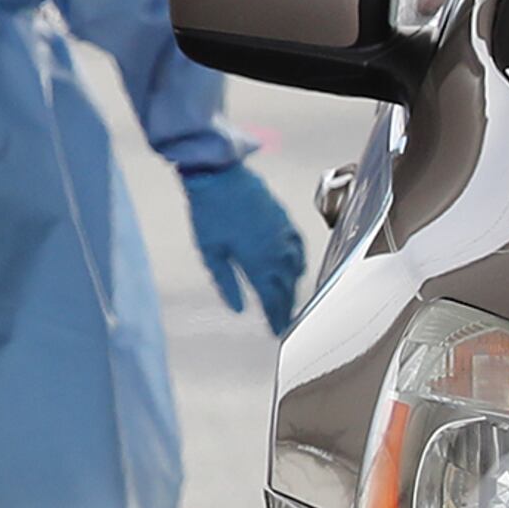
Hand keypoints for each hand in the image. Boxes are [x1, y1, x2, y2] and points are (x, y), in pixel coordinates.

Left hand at [182, 160, 305, 336]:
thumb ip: (227, 282)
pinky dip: (300, 262)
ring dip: (294, 287)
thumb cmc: (209, 213)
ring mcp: (284, 234)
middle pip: (286, 286)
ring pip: (296, 268)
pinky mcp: (285, 220)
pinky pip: (299, 248)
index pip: (271, 298)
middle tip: (284, 322)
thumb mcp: (210, 253)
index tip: (277, 331)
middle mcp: (276, 250)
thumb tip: (239, 308)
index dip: (276, 317)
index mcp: (257, 261)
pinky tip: (296, 269)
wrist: (220, 175)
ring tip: (289, 301)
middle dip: (286, 306)